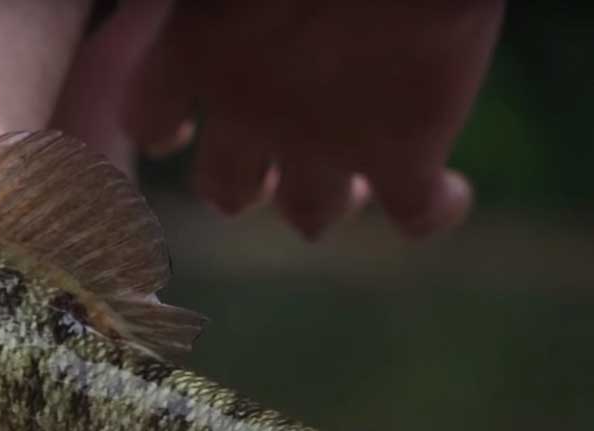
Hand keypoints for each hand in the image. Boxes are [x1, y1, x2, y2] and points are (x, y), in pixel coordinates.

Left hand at [118, 0, 502, 238]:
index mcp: (191, 50)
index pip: (150, 123)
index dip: (167, 133)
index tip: (181, 136)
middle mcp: (244, 110)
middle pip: (226, 188)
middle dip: (252, 182)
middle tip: (280, 167)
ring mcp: (322, 141)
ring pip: (311, 212)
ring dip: (328, 200)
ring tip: (359, 182)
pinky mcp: (403, 149)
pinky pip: (416, 212)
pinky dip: (433, 209)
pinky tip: (448, 194)